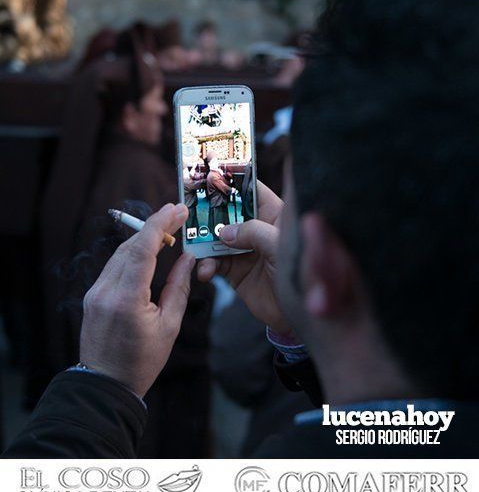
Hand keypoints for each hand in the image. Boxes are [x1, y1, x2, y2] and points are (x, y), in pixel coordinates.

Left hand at [80, 203, 195, 397]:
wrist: (106, 384)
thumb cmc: (142, 361)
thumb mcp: (169, 326)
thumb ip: (179, 287)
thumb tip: (188, 258)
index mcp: (126, 299)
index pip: (141, 250)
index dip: (160, 225)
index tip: (176, 209)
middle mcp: (105, 291)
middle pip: (130, 247)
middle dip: (154, 228)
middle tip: (177, 215)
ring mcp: (95, 292)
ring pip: (120, 255)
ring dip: (143, 240)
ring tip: (167, 231)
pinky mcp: (92, 296)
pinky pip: (113, 267)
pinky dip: (131, 255)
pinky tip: (147, 252)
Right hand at [197, 181, 290, 335]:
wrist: (298, 317)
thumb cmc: (302, 275)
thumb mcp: (280, 246)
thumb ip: (253, 233)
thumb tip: (224, 231)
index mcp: (273, 215)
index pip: (251, 190)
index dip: (232, 181)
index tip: (210, 174)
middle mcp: (256, 229)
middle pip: (226, 212)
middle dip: (208, 212)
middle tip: (190, 212)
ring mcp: (243, 250)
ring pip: (214, 238)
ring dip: (202, 242)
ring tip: (194, 247)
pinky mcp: (234, 271)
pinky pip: (212, 263)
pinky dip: (205, 266)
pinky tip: (204, 271)